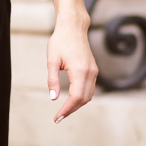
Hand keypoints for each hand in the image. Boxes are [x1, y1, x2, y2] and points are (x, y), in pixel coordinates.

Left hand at [47, 0, 97, 122]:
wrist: (73, 27)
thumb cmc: (60, 41)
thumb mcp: (52, 60)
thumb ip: (52, 80)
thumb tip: (53, 98)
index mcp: (80, 70)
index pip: (76, 97)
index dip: (67, 109)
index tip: (57, 117)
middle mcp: (90, 73)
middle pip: (83, 99)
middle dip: (71, 110)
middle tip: (58, 118)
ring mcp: (94, 71)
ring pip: (88, 96)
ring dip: (77, 105)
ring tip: (63, 111)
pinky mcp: (93, 70)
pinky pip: (90, 89)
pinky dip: (82, 97)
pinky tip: (71, 100)